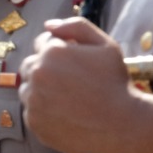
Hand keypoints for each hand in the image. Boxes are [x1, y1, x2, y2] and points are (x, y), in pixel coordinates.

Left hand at [18, 17, 148, 152]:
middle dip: (46, 69)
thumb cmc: (116, 84)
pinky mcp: (34, 123)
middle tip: (71, 83)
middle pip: (30, 65)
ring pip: (28, 89)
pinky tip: (66, 115)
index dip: (60, 52)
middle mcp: (36, 73)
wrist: (124, 126)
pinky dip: (43, 112)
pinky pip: (31, 112)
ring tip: (68, 100)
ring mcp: (32, 100)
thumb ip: (77, 27)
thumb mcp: (106, 46)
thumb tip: (48, 25)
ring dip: (41, 90)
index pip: (42, 43)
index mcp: (51, 52)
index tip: (75, 65)